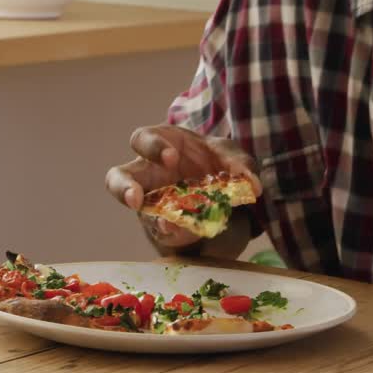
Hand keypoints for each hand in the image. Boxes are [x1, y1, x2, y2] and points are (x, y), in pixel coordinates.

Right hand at [104, 124, 260, 249]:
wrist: (218, 187)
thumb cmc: (213, 160)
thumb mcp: (229, 156)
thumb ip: (240, 164)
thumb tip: (253, 186)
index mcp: (161, 145)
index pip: (143, 139)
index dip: (152, 147)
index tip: (171, 157)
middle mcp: (146, 173)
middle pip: (119, 176)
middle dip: (126, 185)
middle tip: (139, 196)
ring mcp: (149, 201)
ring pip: (129, 212)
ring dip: (141, 224)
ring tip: (157, 226)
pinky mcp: (159, 224)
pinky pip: (157, 229)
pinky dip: (171, 232)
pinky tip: (181, 233)